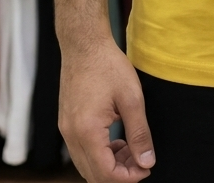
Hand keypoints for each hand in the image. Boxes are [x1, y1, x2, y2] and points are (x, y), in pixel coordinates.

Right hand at [59, 37, 155, 182]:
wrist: (84, 44)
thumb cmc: (108, 65)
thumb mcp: (132, 98)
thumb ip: (139, 133)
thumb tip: (147, 162)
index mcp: (87, 131)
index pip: (105, 174)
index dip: (128, 178)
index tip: (146, 168)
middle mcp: (71, 135)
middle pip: (94, 175)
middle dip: (120, 175)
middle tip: (142, 161)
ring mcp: (66, 130)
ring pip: (86, 165)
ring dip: (109, 166)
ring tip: (132, 150)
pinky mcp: (66, 123)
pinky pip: (81, 152)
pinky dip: (99, 154)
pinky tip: (117, 141)